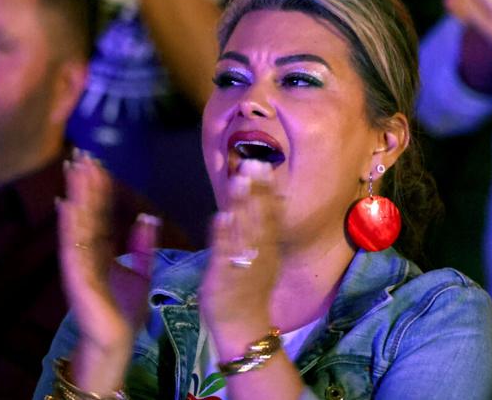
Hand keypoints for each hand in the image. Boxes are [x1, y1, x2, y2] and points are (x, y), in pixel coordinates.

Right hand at [59, 151, 157, 392]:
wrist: (116, 343)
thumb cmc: (125, 312)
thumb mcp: (140, 273)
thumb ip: (142, 246)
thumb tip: (146, 218)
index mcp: (99, 251)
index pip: (97, 212)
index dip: (98, 188)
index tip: (98, 163)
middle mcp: (85, 252)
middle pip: (84, 211)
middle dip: (83, 183)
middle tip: (82, 153)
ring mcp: (78, 262)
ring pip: (76, 222)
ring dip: (76, 195)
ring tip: (75, 169)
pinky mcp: (76, 275)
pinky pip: (71, 244)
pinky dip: (68, 224)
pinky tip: (66, 204)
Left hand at [200, 160, 281, 358]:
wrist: (244, 328)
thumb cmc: (249, 291)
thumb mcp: (262, 260)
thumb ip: (261, 233)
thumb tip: (263, 203)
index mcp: (268, 250)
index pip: (271, 215)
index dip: (267, 191)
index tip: (264, 166)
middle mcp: (260, 255)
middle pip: (260, 218)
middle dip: (256, 191)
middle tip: (252, 163)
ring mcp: (243, 265)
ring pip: (244, 232)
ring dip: (241, 206)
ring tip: (238, 181)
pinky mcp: (224, 278)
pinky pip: (225, 255)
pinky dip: (223, 236)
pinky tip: (220, 217)